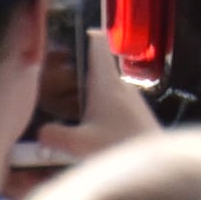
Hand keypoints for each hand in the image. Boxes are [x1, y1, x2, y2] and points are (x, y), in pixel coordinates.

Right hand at [38, 30, 158, 162]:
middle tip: (48, 81)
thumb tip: (41, 131)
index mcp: (107, 81)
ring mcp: (131, 97)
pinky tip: (84, 124)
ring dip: (84, 91)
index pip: (97, 42)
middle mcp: (121, 84)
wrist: (159, 164)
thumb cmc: (119, 147)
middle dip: (73, 70)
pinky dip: (95, 105)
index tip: (62, 41)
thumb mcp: (78, 144)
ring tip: (60, 105)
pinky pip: (110, 100)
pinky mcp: (135, 112)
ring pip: (102, 85)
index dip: (81, 34)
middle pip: (96, 65)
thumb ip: (53, 135)